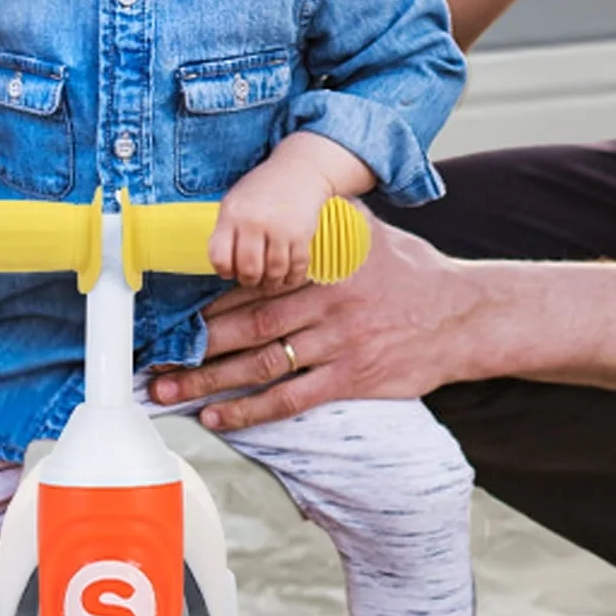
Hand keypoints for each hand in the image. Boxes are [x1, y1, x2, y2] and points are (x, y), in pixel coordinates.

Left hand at [150, 215, 482, 429]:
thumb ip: (322, 220)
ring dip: (210, 382)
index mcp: (323, 263)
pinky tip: (220, 416)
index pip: (252, 282)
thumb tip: (284, 200)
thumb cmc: (410, 271)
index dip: (207, 301)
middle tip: (152, 361)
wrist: (463, 315)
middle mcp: (327, 301)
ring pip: (262, 364)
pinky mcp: (353, 378)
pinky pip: (293, 397)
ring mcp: (340, 342)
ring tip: (169, 393)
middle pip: (247, 325)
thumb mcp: (367, 232)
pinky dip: (252, 410)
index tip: (169, 316)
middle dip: (194, 347)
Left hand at [207, 155, 335, 288]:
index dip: (224, 271)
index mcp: (232, 214)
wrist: (299, 171)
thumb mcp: (235, 202)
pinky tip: (288, 275)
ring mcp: (280, 229)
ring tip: (271, 279)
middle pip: (248, 270)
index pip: (220, 257)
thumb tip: (225, 268)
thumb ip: (226, 231)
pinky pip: (297, 267)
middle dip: (250, 280)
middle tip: (253, 278)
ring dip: (272, 282)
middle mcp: (254, 222)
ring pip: (274, 273)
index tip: (230, 272)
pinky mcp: (302, 234)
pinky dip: (293, 277)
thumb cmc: (262, 189)